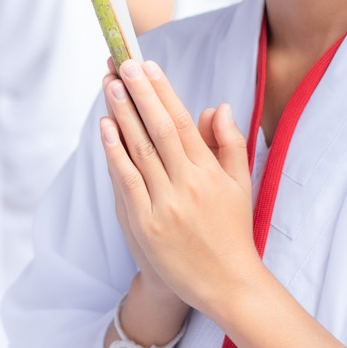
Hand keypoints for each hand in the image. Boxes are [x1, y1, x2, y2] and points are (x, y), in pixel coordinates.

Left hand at [99, 58, 346, 347]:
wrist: (225, 284)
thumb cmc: (232, 231)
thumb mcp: (240, 185)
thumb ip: (228, 144)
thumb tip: (216, 106)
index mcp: (209, 173)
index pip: (181, 123)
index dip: (162, 92)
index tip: (147, 65)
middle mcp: (186, 185)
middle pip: (157, 130)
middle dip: (138, 94)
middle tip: (122, 63)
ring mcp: (163, 206)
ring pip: (138, 151)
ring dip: (121, 116)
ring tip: (109, 85)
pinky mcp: (144, 225)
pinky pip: (126, 182)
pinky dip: (114, 153)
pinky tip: (106, 129)